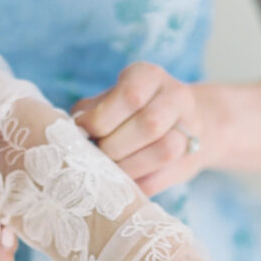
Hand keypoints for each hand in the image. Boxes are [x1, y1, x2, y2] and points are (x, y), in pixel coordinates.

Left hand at [73, 62, 208, 195]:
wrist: (184, 123)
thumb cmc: (131, 111)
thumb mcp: (111, 99)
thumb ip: (90, 110)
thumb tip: (71, 132)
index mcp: (150, 76)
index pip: (130, 96)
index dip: (102, 119)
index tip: (84, 132)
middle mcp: (176, 97)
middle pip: (149, 124)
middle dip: (115, 145)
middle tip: (97, 154)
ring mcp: (190, 129)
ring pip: (164, 150)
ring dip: (128, 167)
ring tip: (108, 169)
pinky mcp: (189, 160)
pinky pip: (163, 177)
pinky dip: (136, 185)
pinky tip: (121, 182)